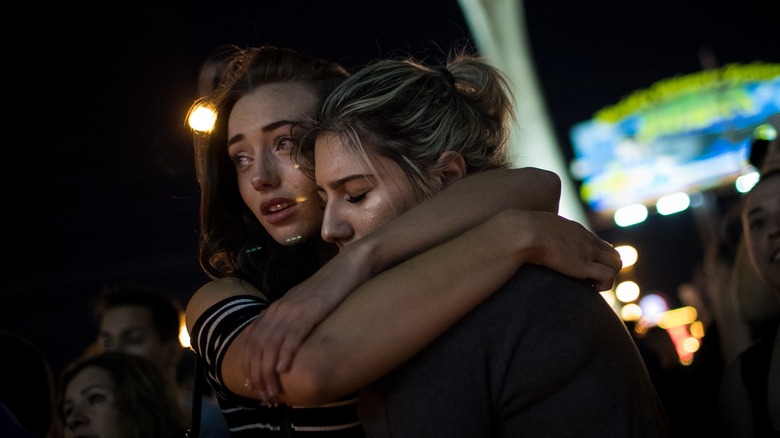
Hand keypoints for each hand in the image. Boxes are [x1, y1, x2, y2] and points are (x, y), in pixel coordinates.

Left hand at [240, 250, 367, 400]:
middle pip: (259, 346)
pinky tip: (284, 369)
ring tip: (272, 391)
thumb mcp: (302, 305)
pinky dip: (286, 353)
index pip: (253, 341)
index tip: (251, 385)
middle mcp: (279, 309)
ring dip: (268, 371)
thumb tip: (277, 341)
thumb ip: (286, 321)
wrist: (346, 268)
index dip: (249, 365)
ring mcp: (293, 309)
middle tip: (263, 396)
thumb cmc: (327, 290)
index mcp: (275, 309)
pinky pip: (293, 335)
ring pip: (272, 344)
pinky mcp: (310, 310)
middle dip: (258, 374)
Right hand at [505, 210, 621, 290]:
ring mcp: (587, 251)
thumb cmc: (518, 232)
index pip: (596, 242)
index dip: (593, 258)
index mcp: (573, 229)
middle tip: (589, 281)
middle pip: (611, 252)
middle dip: (605, 268)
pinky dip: (604, 284)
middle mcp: (585, 238)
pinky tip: (590, 288)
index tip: (581, 270)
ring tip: (590, 286)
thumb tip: (519, 234)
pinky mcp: (585, 265)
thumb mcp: (530, 226)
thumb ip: (533, 231)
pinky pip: (609, 275)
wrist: (520, 232)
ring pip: (617, 263)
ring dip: (608, 277)